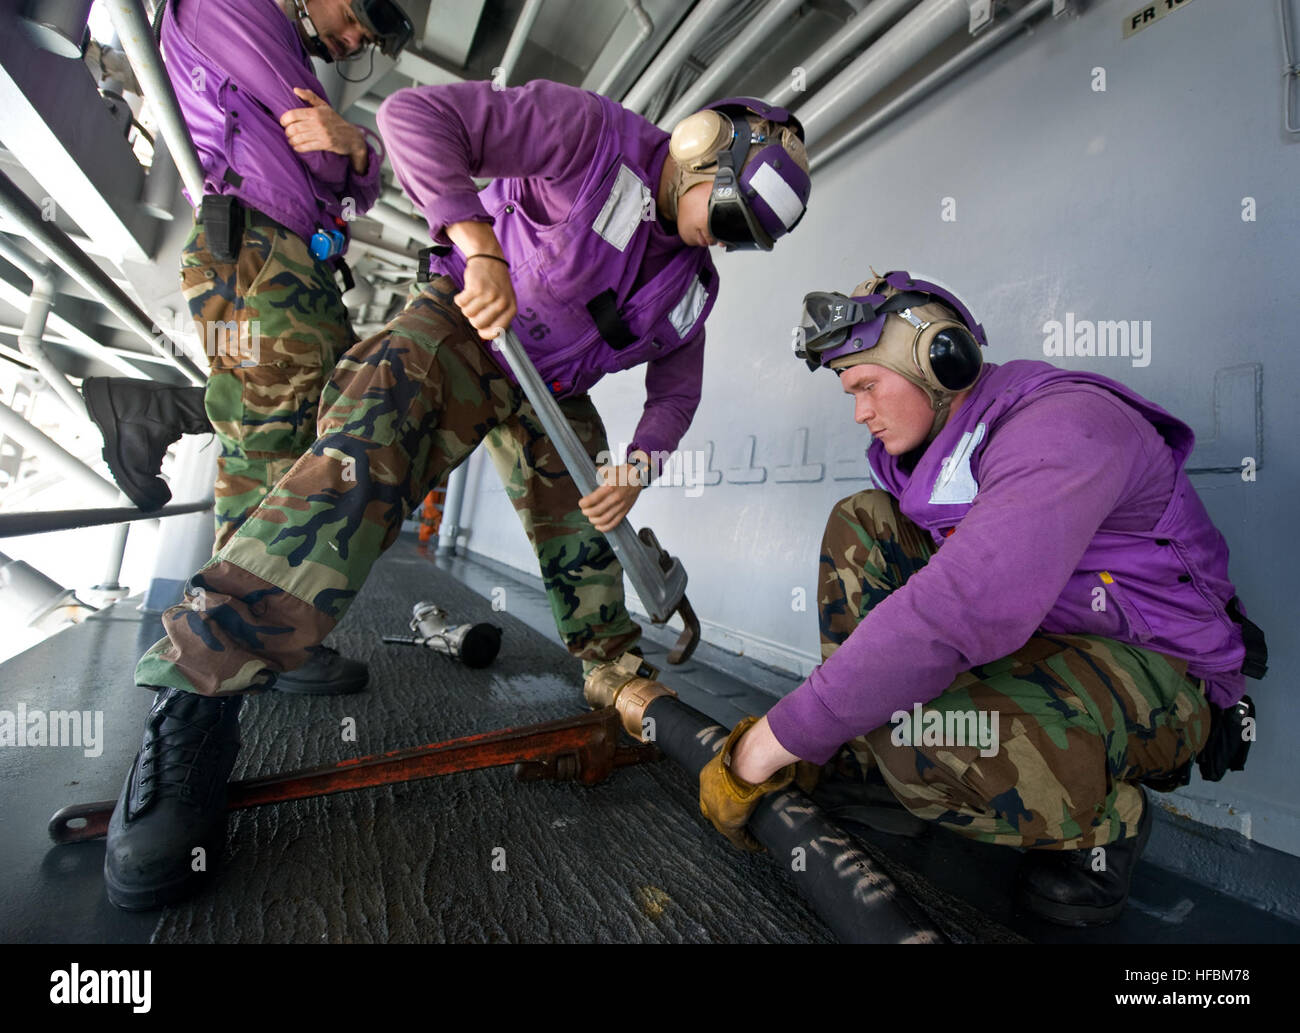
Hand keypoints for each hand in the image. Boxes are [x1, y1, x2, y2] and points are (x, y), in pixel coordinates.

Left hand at [282, 88, 366, 170]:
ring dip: (292, 140)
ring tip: (291, 140)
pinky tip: (297, 146)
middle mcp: (318, 123)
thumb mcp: (324, 106)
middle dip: (287, 132)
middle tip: (288, 132)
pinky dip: (298, 148)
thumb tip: (296, 90)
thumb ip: (310, 97)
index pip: (293, 114)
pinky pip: (306, 147)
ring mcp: (322, 134)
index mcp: (316, 112)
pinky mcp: (325, 144)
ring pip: (298, 138)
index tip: (283, 122)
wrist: (351, 136)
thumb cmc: (336, 121)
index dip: (284, 119)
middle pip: (294, 128)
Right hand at [454, 253, 516, 341]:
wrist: (489, 258)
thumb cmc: (496, 283)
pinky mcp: (475, 287)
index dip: (486, 334)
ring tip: (473, 297)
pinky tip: (466, 292)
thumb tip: (485, 338)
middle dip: (473, 318)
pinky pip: (460, 303)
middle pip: (478, 324)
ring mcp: (488, 294)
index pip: (498, 331)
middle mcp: (501, 302)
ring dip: (466, 307)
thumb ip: (499, 317)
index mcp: (511, 308)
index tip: (481, 331)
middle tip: (476, 307)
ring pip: (467, 314)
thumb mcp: (505, 299)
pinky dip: (459, 299)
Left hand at [578, 463, 643, 532]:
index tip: (581, 503)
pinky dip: (604, 527)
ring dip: (594, 521)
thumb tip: (591, 475)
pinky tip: (598, 526)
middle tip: (584, 510)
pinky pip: (614, 523)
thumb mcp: (610, 469)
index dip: (584, 503)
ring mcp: (621, 506)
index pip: (593, 499)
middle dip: (587, 512)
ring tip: (591, 518)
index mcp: (610, 487)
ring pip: (604, 519)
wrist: (639, 477)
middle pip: (596, 511)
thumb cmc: (624, 473)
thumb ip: (599, 473)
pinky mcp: (625, 511)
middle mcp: (616, 498)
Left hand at [699, 716, 796, 850]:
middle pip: (714, 810)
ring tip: (755, 838)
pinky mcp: (726, 821)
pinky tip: (760, 846)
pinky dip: (749, 843)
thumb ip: (765, 765)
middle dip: (730, 815)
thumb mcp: (756, 754)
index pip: (715, 790)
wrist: (752, 755)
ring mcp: (714, 806)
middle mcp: (708, 790)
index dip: (727, 798)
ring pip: (726, 827)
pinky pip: (738, 838)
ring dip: (741, 832)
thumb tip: (793, 776)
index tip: (741, 802)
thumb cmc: (758, 748)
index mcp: (713, 771)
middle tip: (747, 821)